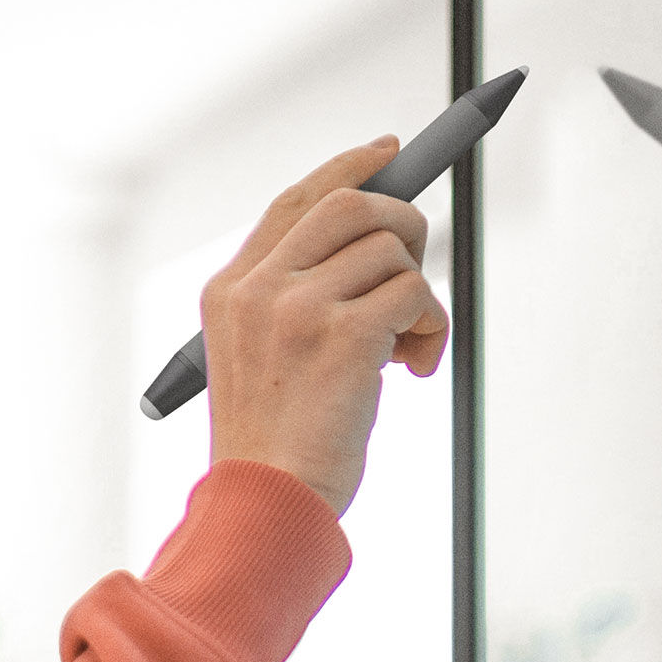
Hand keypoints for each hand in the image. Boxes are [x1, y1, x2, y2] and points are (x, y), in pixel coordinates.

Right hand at [204, 141, 452, 516]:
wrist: (265, 508)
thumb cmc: (274, 447)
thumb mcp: (261, 359)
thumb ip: (295, 297)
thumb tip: (377, 242)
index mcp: (229, 291)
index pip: (296, 201)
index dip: (347, 169)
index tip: (387, 153)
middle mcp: (258, 290)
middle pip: (352, 205)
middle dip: (402, 228)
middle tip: (411, 281)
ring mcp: (297, 310)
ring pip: (393, 251)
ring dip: (418, 297)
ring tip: (405, 351)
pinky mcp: (342, 336)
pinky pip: (416, 293)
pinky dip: (432, 328)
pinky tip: (413, 369)